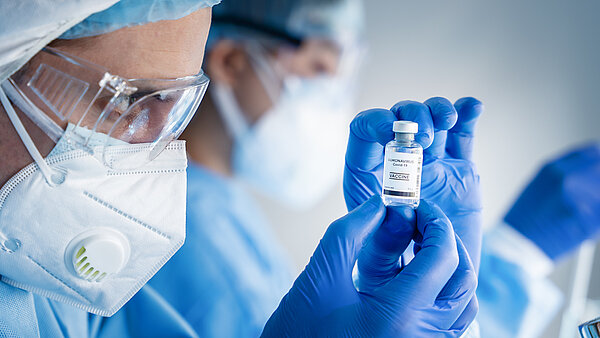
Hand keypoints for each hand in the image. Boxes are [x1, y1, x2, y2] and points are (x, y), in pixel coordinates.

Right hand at [261, 197, 476, 336]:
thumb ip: (351, 232)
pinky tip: (416, 279)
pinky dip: (444, 294)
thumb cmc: (298, 329)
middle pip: (464, 279)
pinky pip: (450, 324)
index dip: (435, 222)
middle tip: (421, 222)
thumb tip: (381, 205)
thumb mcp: (319, 274)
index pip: (442, 259)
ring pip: (463, 305)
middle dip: (446, 241)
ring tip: (421, 248)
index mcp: (398, 317)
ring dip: (450, 269)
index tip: (416, 206)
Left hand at [343, 97, 483, 268]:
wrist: (432, 285)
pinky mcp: (458, 168)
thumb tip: (399, 211)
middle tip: (425, 139)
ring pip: (430, 119)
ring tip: (448, 121)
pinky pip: (462, 134)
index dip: (373, 122)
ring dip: (437, 110)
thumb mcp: (380, 262)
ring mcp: (429, 163)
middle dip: (411, 116)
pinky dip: (468, 114)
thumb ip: (384, 239)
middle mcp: (397, 164)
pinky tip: (473, 107)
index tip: (389, 131)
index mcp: (369, 177)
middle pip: (398, 118)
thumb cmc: (394, 274)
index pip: (362, 133)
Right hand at [505, 143, 599, 259]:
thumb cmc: (525, 221)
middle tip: (588, 197)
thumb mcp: (539, 187)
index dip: (596, 164)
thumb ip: (566, 176)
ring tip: (579, 214)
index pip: (592, 153)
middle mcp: (567, 178)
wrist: (516, 247)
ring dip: (595, 203)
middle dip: (597, 184)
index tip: (597, 171)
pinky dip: (596, 219)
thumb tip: (590, 173)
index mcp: (552, 169)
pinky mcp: (590, 219)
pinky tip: (580, 225)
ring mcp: (580, 198)